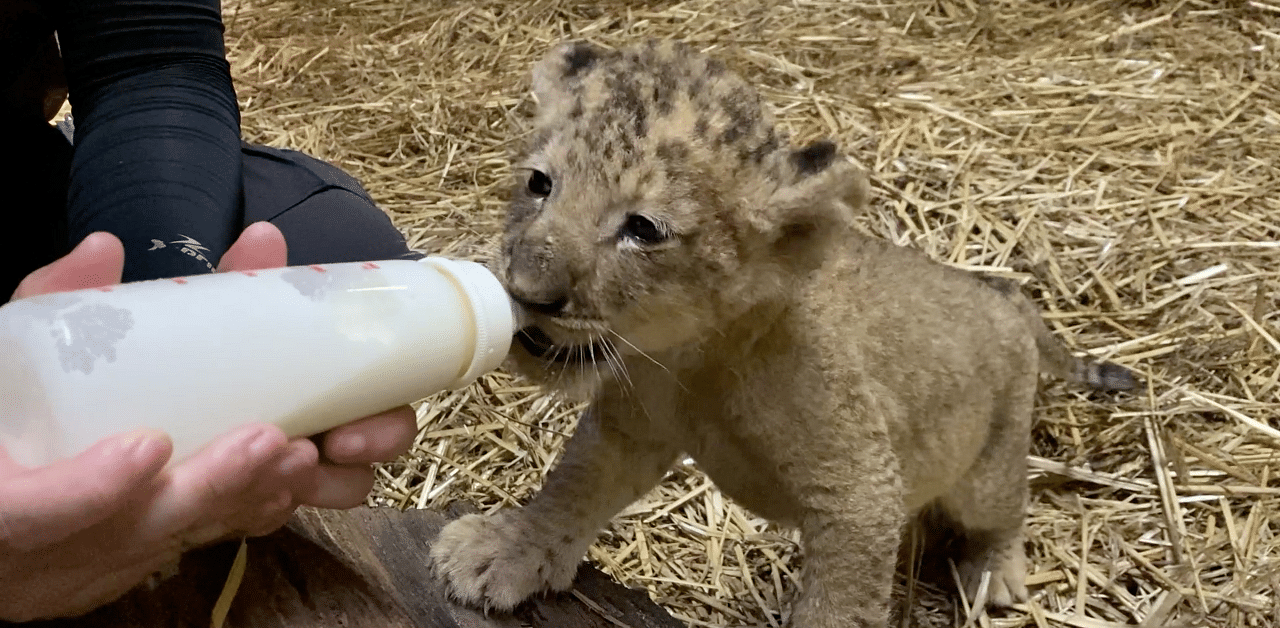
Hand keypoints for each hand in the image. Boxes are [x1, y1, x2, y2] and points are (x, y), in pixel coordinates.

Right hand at [0, 224, 415, 620]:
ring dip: (244, 499)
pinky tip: (287, 486)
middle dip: (210, 485)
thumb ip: (48, 308)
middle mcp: (41, 553)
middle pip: (130, 530)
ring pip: (174, 542)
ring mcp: (87, 567)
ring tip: (302, 454)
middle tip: (270, 438)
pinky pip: (189, 546)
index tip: (148, 445)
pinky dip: (238, 517)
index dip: (90, 489)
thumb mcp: (6, 365)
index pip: (31, 513)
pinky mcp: (124, 567)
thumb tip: (104, 247)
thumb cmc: (3, 423)